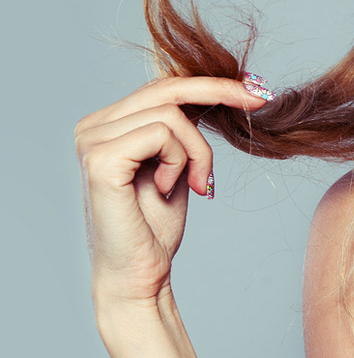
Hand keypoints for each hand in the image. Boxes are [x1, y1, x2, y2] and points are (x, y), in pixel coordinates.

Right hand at [75, 76, 270, 305]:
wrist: (140, 274)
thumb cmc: (156, 225)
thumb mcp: (177, 162)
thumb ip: (182, 127)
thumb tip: (219, 88)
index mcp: (106, 124)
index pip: (162, 86)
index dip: (210, 83)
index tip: (255, 89)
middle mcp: (92, 127)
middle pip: (167, 88)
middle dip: (220, 92)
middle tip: (259, 101)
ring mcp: (91, 141)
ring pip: (172, 114)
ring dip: (198, 151)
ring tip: (194, 184)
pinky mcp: (100, 160)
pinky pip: (162, 134)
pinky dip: (179, 161)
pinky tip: (168, 189)